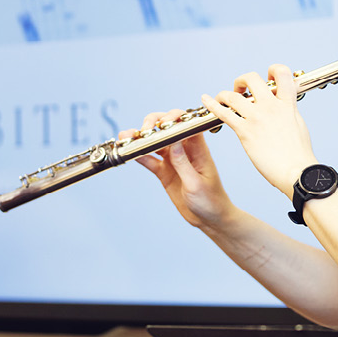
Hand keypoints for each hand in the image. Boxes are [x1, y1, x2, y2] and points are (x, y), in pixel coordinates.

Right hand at [119, 110, 234, 229]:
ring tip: (126, 137)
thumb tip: (173, 139)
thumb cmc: (211, 200)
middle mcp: (184, 150)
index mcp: (198, 149)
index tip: (162, 123)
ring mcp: (173, 160)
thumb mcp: (196, 183)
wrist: (210, 219)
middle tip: (143, 131)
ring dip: (141, 138)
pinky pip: (149, 160)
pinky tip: (129, 152)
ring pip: (155, 142)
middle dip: (153, 124)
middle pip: (167, 128)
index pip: (186, 124)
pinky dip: (139, 155)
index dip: (173, 118)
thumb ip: (183, 162)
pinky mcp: (165, 172)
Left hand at [201, 64, 317, 197]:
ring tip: (221, 99)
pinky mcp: (245, 132)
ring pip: (233, 95)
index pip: (282, 73)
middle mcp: (271, 107)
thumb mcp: (298, 124)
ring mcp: (257, 118)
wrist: (296, 172)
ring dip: (224, 95)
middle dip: (242, 81)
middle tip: (240, 90)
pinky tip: (206, 100)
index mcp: (287, 104)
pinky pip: (224, 113)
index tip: (266, 78)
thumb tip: (284, 105)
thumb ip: (288, 111)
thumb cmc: (299, 154)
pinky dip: (212, 104)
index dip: (272, 70)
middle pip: (252, 78)